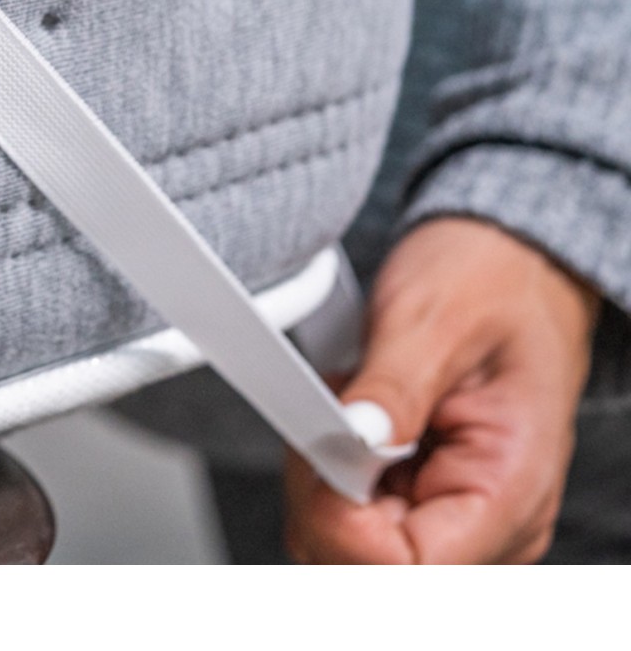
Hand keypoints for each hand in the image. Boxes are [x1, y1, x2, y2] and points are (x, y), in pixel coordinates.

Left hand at [286, 216, 600, 562]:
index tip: (319, 445)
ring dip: (324, 478)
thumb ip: (394, 384)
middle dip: (323, 493)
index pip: (410, 569)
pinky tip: (351, 421)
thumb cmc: (490, 283)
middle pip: (367, 568)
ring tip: (348, 404)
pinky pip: (354, 517)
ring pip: (347, 549)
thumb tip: (353, 435)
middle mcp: (490, 526)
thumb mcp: (435, 316)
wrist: (512, 263)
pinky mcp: (427, 502)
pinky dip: (332, 470)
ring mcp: (457, 518)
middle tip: (326, 410)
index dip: (341, 518)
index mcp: (509, 492)